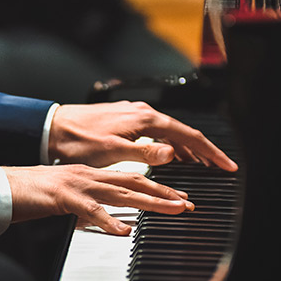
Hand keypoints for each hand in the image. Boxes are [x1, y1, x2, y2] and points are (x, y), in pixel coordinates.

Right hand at [4, 164, 193, 235]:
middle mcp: (88, 176)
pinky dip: (109, 220)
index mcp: (90, 175)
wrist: (0, 185)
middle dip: (165, 194)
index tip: (178, 197)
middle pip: (135, 182)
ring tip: (173, 210)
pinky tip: (125, 230)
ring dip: (151, 202)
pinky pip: (91, 210)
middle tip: (188, 204)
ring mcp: (77, 184)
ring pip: (121, 192)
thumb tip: (106, 219)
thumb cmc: (29, 194)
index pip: (131, 178)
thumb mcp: (66, 198)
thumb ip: (88, 206)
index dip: (158, 187)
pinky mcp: (63, 197)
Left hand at [48, 101, 238, 171]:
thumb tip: (173, 154)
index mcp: (146, 119)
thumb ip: (146, 152)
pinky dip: (172, 144)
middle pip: (184, 132)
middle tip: (221, 167)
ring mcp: (136, 115)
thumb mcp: (114, 152)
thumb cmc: (78, 140)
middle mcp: (144, 113)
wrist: (54, 128)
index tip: (225, 165)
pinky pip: (159, 132)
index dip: (210, 152)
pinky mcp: (127, 120)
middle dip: (205, 150)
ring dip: (188, 148)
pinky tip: (173, 155)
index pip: (189, 136)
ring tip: (202, 164)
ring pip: (172, 132)